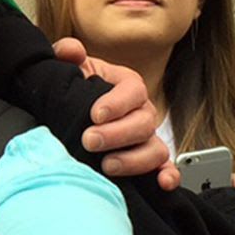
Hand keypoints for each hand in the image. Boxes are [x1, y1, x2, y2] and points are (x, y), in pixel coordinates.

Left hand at [50, 39, 178, 188]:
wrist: (72, 115)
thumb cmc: (77, 91)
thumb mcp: (71, 70)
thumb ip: (67, 56)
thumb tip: (71, 50)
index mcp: (128, 86)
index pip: (133, 91)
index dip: (117, 103)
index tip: (94, 114)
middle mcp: (142, 112)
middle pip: (144, 123)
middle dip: (117, 134)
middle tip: (90, 141)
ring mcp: (146, 138)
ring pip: (155, 149)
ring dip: (134, 159)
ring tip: (107, 165)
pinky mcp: (147, 162)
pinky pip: (164, 168)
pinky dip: (167, 175)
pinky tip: (161, 183)